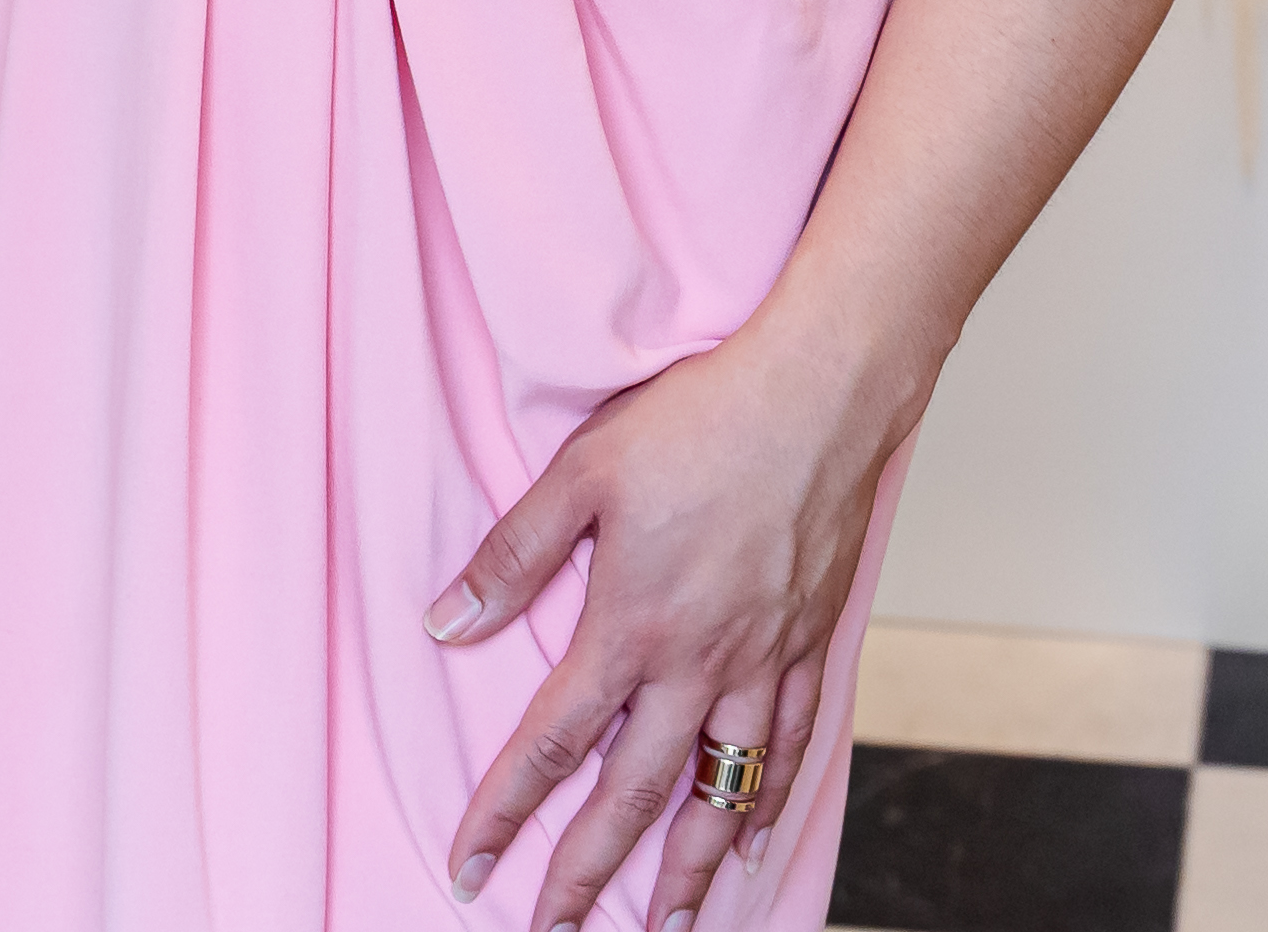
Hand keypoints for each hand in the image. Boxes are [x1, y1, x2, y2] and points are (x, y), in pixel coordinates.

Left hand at [427, 329, 909, 930]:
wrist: (822, 389)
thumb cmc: (703, 416)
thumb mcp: (582, 471)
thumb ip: (512, 556)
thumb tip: (445, 622)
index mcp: (632, 626)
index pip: (554, 743)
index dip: (506, 811)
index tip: (471, 867)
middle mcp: (699, 662)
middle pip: (634, 796)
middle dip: (588, 874)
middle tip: (554, 931)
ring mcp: (765, 659)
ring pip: (724, 791)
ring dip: (690, 867)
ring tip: (668, 924)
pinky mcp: (813, 641)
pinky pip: (794, 743)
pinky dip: (773, 800)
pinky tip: (758, 836)